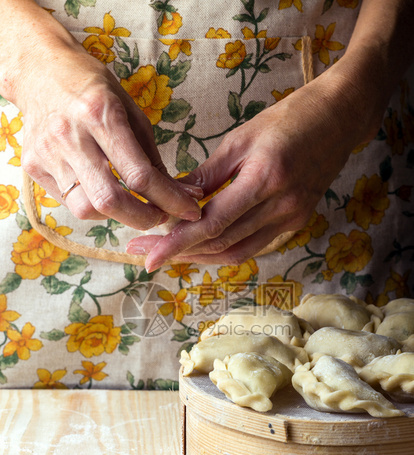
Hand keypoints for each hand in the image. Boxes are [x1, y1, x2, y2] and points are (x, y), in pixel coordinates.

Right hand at [17, 35, 201, 229]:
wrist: (40, 71)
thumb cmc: (94, 90)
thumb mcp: (131, 113)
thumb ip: (153, 158)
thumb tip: (185, 193)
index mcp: (100, 114)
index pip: (139, 174)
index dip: (169, 199)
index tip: (189, 210)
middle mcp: (69, 136)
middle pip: (110, 200)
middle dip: (143, 217)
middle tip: (161, 216)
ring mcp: (47, 154)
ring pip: (86, 209)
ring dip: (117, 216)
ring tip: (133, 207)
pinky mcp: (33, 167)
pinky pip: (69, 203)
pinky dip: (94, 207)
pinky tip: (106, 195)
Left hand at [127, 59, 377, 268]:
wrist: (340, 119)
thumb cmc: (289, 118)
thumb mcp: (241, 138)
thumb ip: (207, 174)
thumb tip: (172, 201)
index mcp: (265, 179)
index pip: (212, 224)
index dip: (177, 243)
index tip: (148, 256)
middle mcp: (281, 207)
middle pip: (222, 244)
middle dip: (180, 252)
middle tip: (145, 252)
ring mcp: (292, 219)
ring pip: (237, 252)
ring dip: (201, 256)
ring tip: (168, 252)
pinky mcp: (296, 222)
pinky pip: (253, 245)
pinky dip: (224, 249)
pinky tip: (201, 245)